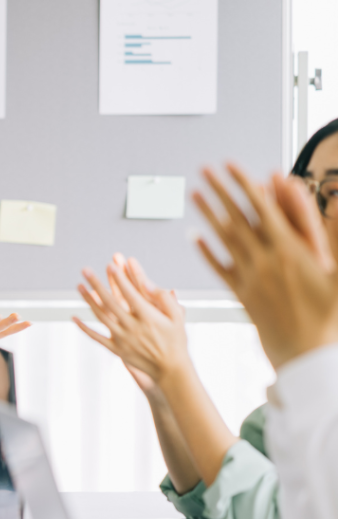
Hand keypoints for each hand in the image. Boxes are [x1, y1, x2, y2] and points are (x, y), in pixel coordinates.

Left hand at [73, 258, 190, 383]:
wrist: (170, 370)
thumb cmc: (176, 340)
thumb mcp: (177, 317)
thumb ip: (164, 299)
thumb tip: (147, 284)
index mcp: (148, 317)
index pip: (130, 293)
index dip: (120, 278)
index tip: (110, 264)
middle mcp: (133, 327)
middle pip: (110, 302)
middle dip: (97, 284)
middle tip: (85, 270)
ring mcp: (122, 338)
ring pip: (101, 316)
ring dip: (88, 301)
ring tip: (79, 286)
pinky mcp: (116, 349)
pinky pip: (96, 337)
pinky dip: (84, 328)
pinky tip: (74, 317)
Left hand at [193, 165, 337, 368]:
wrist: (308, 354)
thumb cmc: (330, 315)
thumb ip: (332, 232)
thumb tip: (335, 198)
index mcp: (291, 250)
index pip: (262, 207)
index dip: (245, 184)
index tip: (231, 164)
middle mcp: (265, 260)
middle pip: (238, 217)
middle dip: (220, 190)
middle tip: (204, 168)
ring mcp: (250, 277)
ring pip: (224, 239)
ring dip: (208, 214)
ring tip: (194, 193)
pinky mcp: (241, 294)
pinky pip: (219, 269)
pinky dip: (206, 252)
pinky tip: (194, 237)